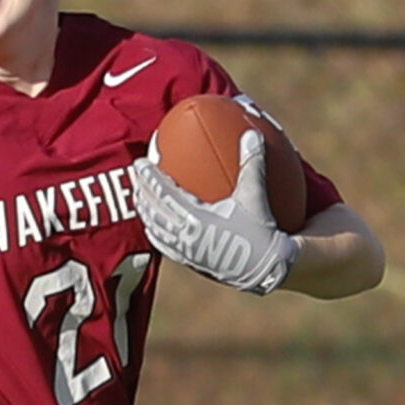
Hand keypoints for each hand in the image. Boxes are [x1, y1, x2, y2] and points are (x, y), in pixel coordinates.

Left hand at [130, 129, 298, 295]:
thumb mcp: (256, 195)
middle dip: (141, 192)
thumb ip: (252, 163)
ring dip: (146, 213)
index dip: (149, 178)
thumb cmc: (263, 232)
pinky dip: (157, 234)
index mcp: (196, 219)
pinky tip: (154, 228)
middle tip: (134, 176)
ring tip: (141, 199)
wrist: (269, 270)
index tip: (140, 162)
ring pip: (156, 230)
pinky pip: (166, 247)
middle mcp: (186, 236)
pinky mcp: (191, 263)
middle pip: (153, 211)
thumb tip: (251, 134)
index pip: (163, 194)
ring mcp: (186, 252)